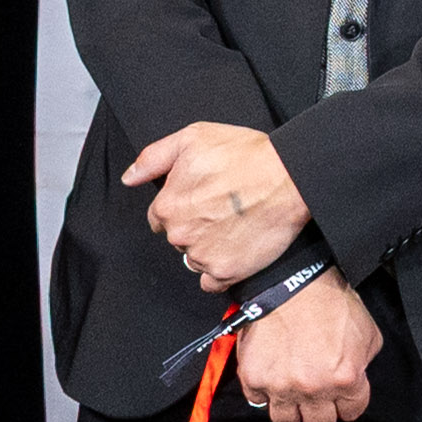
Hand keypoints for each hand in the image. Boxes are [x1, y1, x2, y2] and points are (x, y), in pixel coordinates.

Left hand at [123, 122, 308, 289]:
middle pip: (178, 238)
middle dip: (195, 227)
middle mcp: (180, 234)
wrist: (291, 177)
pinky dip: (221, 271)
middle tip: (223, 210)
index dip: (181, 206)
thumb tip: (130, 176)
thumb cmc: (247, 155)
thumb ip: (153, 157)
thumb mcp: (193, 138)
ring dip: (209, 248)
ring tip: (235, 227)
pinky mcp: (227, 272)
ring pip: (195, 259)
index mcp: (167, 205)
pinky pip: (212, 282)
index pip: (160, 217)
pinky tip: (235, 251)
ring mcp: (203, 255)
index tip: (202, 200)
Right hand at [236, 275, 378, 421]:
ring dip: (293, 411)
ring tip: (294, 396)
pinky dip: (265, 393)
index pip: (351, 413)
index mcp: (346, 379)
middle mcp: (313, 389)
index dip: (348, 404)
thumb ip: (364, 363)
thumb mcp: (368, 333)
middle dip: (322, 414)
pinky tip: (274, 378)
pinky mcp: (254, 378)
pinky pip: (258, 400)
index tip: (342, 397)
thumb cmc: (331, 304)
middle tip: (319, 400)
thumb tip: (356, 377)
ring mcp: (281, 386)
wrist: (291, 283)